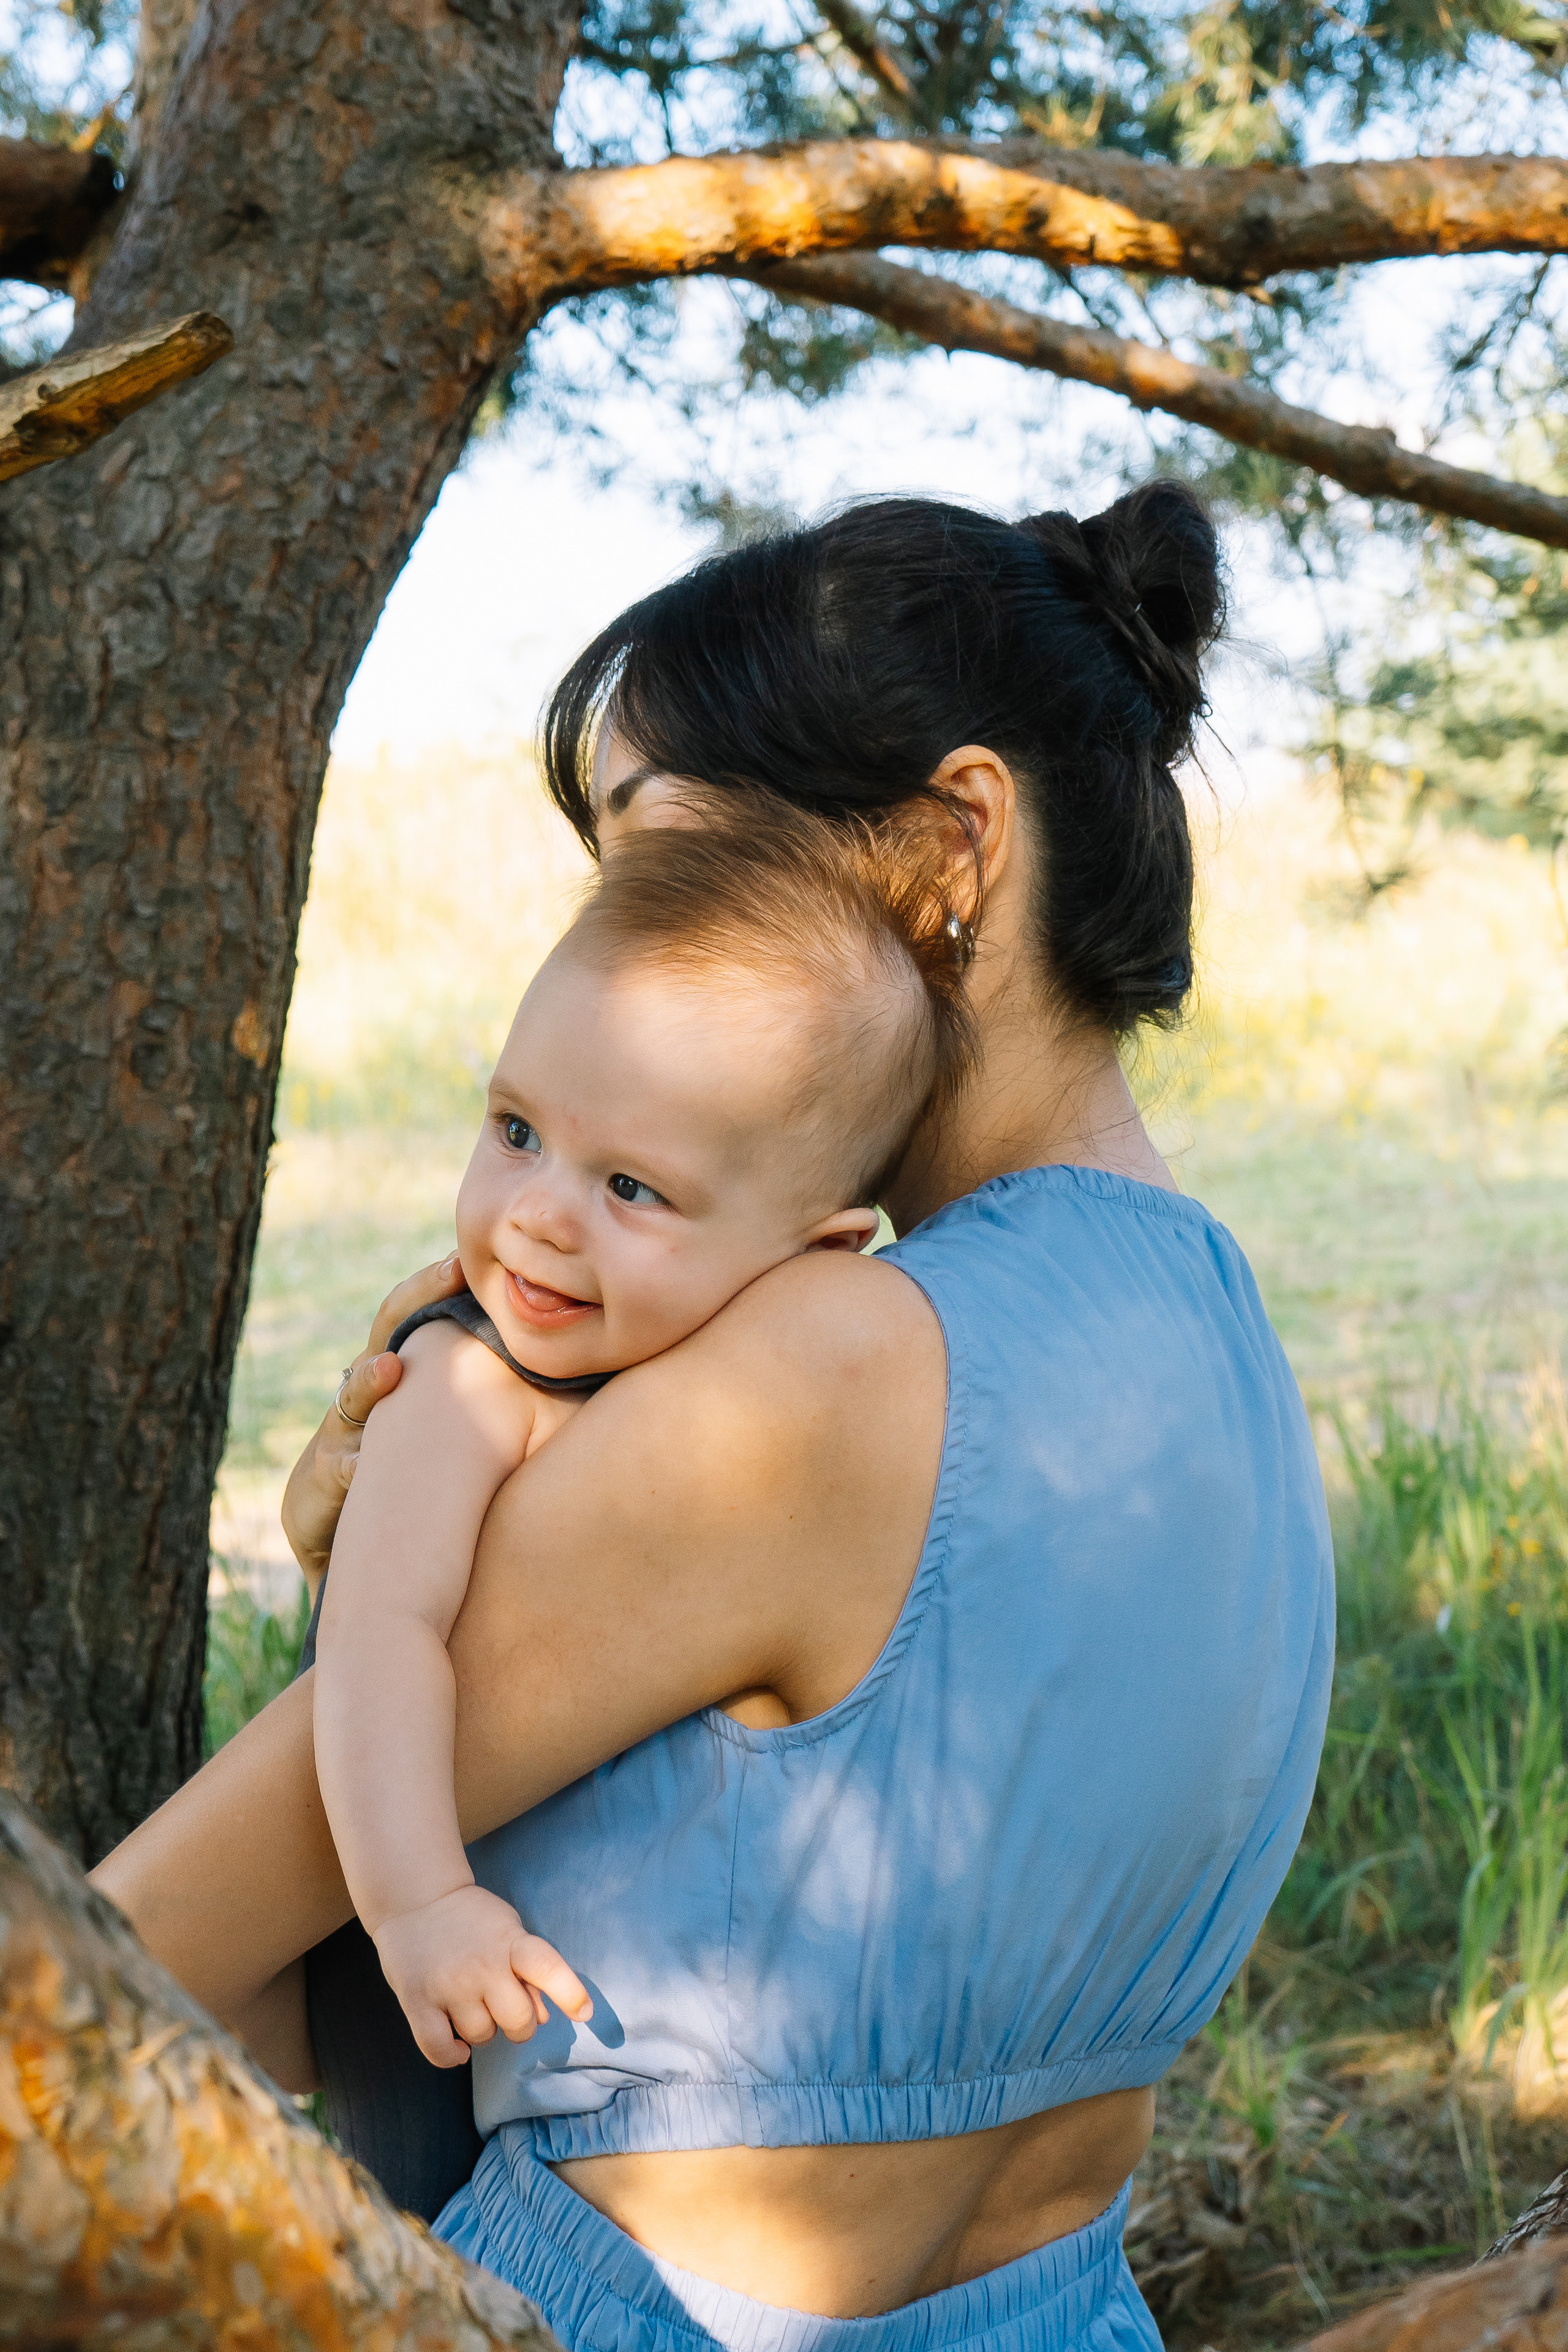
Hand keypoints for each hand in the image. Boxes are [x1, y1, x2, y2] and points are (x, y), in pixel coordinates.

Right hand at [282, 1252, 466, 1589]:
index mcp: (401, 1378)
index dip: (442, 1286)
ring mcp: (337, 1436)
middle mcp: (366, 1396)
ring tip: (392, 1368)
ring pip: (350, 1398)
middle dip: (415, 1300)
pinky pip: (333, 1473)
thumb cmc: (414, 1486)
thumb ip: (493, 1406)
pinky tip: (360, 1469)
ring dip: (369, 1380)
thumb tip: (568, 1373)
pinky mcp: (315, 1485)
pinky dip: (347, 1470)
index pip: (420, 1318)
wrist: (344, 1546)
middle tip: (450, 1272)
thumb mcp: (451, 1442)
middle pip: (386, 1333)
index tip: (475, 1255)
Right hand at [371, 1883, 592, 2068]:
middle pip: (518, 2021)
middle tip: (506, 2010)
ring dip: (484, 2032)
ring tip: (472, 2007)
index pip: (546, 1967)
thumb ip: (529, 1970)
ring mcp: (448, 1985)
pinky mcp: (417, 2001)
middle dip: (520, 2026)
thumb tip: (544, 2017)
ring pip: (482, 2036)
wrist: (415, 1899)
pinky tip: (457, 2046)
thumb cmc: (472, 1920)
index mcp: (510, 1941)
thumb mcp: (509, 1930)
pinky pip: (440, 2050)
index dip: (570, 1993)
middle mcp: (481, 1964)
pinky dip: (453, 2056)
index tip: (584, 2013)